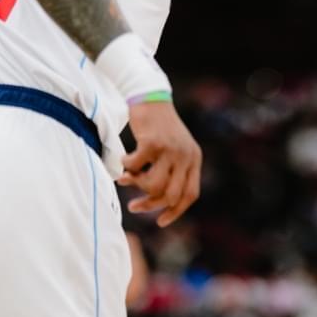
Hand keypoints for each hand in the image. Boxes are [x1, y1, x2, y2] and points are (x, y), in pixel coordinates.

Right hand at [116, 101, 201, 226]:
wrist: (150, 95)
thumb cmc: (156, 125)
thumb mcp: (170, 148)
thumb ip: (165, 170)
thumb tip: (145, 196)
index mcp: (193, 158)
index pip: (190, 195)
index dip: (176, 211)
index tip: (160, 221)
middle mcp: (186, 155)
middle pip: (170, 195)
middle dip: (150, 204)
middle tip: (133, 206)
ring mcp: (170, 149)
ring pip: (153, 186)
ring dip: (137, 185)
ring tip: (129, 177)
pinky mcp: (152, 143)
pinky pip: (135, 168)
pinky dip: (126, 167)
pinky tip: (123, 158)